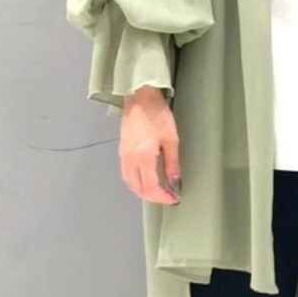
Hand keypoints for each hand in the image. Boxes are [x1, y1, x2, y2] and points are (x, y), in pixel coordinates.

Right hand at [120, 87, 181, 203]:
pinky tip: (146, 180)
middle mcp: (130, 159)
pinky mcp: (121, 151)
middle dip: (154, 197)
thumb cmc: (157, 114)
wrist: (139, 97)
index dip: (163, 197)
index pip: (151, 187)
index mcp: (143, 157)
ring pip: (130, 184)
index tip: (174, 198)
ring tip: (159, 191)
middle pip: (138, 189)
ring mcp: (123, 156)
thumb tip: (175, 183)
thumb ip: (172, 164)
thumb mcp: (171, 139)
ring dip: (144, 192)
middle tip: (168, 197)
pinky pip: (126, 174)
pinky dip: (136, 183)